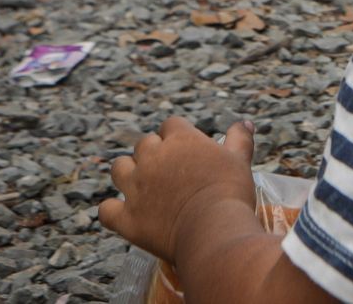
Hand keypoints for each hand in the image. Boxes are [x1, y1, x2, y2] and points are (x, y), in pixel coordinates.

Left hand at [100, 117, 257, 261]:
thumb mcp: (239, 160)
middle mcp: (152, 157)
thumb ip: (239, 139)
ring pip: (119, 168)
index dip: (177, 135)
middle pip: (144, 144)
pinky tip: (122, 213)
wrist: (213, 229)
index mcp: (179, 139)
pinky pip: (107, 209)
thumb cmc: (230, 191)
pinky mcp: (126, 217)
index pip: (170, 124)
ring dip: (127, 173)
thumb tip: (245, 123)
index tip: (186, 150)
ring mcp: (136, 187)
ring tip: (140, 185)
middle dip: (153, 153)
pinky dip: (112, 210)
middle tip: (168, 171)